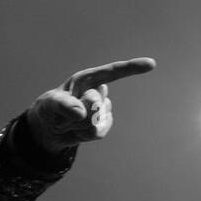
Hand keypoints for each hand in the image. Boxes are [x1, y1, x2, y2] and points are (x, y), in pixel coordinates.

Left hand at [26, 57, 155, 154]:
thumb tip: (81, 114)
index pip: (112, 72)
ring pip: (97, 122)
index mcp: (87, 79)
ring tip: (70, 123)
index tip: (151, 64)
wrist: (48, 128)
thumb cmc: (49, 108)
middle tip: (66, 114)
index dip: (131, 68)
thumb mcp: (50, 104)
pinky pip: (99, 132)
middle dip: (79, 112)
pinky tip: (78, 131)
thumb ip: (64, 106)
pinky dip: (85, 135)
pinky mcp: (103, 125)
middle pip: (96, 104)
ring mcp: (102, 109)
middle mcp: (97, 92)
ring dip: (79, 126)